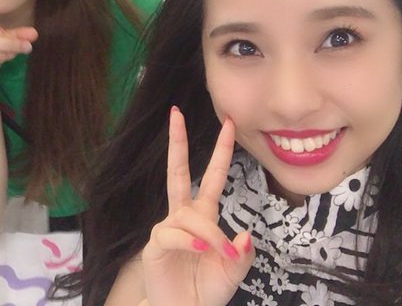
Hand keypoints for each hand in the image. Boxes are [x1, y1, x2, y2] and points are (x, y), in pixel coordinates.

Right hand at [141, 107, 253, 305]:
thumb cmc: (205, 290)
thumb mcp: (233, 273)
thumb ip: (243, 255)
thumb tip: (245, 235)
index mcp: (203, 216)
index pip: (212, 176)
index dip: (220, 151)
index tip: (228, 124)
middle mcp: (184, 216)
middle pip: (178, 171)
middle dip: (177, 142)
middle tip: (176, 113)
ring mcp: (168, 228)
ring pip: (189, 216)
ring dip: (208, 234)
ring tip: (220, 255)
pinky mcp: (155, 244)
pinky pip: (173, 235)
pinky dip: (187, 242)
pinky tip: (198, 250)